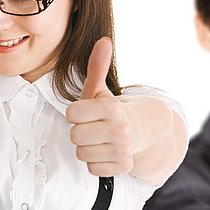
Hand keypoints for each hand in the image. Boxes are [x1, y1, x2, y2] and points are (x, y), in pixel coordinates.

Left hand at [66, 38, 132, 176]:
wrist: (139, 130)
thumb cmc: (109, 111)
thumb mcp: (100, 89)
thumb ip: (96, 66)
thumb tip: (103, 40)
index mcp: (111, 107)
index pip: (71, 114)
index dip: (75, 113)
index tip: (87, 112)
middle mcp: (119, 129)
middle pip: (75, 135)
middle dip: (80, 131)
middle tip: (93, 127)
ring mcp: (123, 149)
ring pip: (82, 153)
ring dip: (87, 147)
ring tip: (99, 139)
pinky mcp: (123, 167)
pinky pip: (92, 168)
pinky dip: (96, 162)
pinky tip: (105, 152)